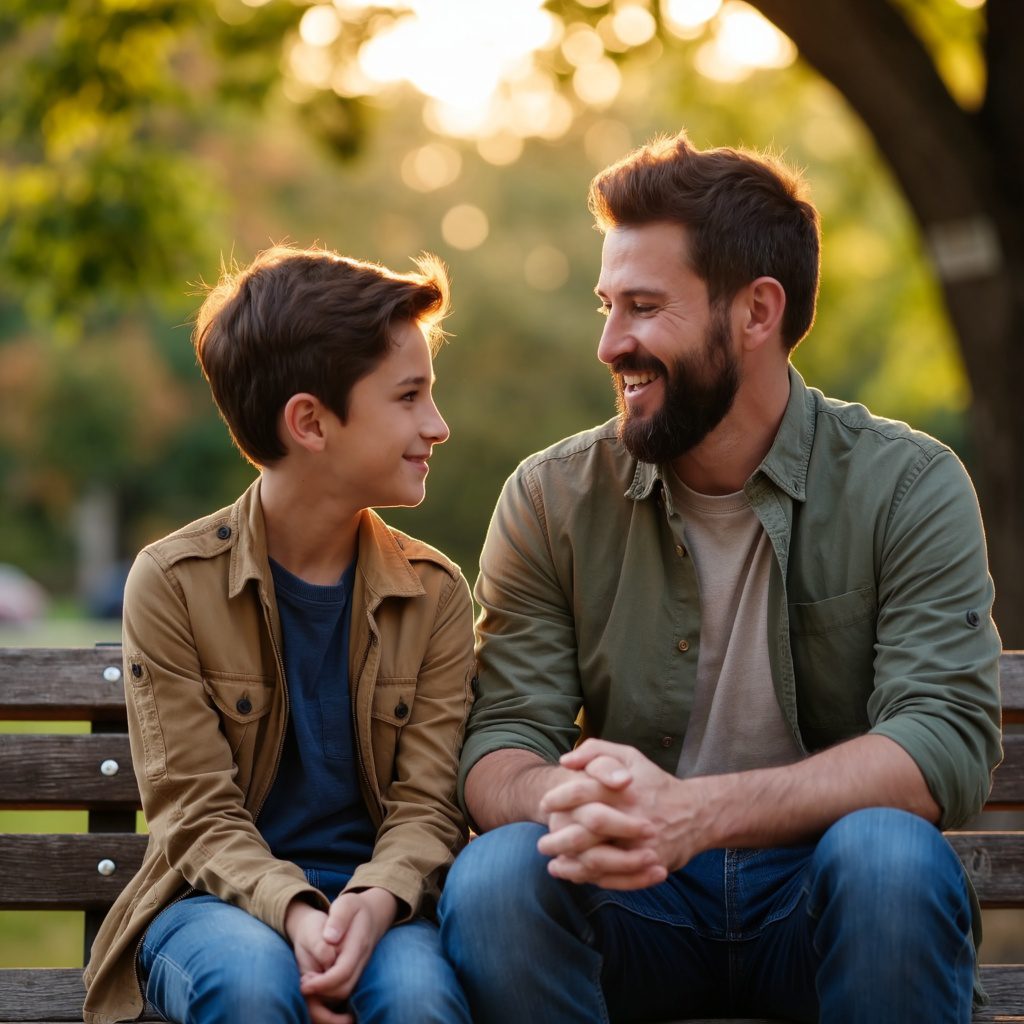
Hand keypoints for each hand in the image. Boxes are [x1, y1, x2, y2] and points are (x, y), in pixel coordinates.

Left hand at [299, 888, 398, 1004]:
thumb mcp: (345, 904)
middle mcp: (362, 960)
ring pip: (344, 993)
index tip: (304, 983)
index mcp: (358, 943)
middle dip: (321, 992)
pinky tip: (315, 980)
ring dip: (323, 994)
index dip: (323, 983)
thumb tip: (330, 938)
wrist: (373, 914)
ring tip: (307, 980)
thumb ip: (338, 918)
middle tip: (303, 983)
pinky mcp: (356, 973)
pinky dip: (327, 993)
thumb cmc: (354, 908)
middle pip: (343, 989)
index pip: (343, 971)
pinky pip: (343, 990)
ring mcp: (360, 968)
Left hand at [538, 739, 704, 888]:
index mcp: (624, 789)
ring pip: (599, 860)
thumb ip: (596, 751)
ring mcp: (642, 844)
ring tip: (553, 865)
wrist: (697, 813)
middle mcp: (632, 816)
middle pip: (587, 831)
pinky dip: (592, 880)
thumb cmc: (655, 783)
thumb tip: (564, 760)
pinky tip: (576, 876)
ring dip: (571, 866)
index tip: (544, 805)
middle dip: (559, 839)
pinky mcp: (650, 865)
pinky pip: (616, 878)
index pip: (583, 791)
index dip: (559, 798)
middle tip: (541, 844)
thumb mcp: (630, 756)